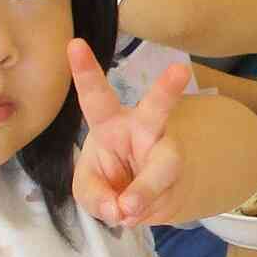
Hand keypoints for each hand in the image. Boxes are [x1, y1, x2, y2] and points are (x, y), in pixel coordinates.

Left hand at [69, 38, 189, 227]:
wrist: (150, 199)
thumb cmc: (111, 179)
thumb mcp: (88, 187)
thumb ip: (94, 195)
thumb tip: (120, 208)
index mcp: (110, 123)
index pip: (96, 95)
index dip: (85, 70)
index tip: (74, 43)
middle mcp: (144, 131)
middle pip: (157, 109)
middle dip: (167, 91)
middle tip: (182, 70)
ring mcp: (167, 155)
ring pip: (164, 165)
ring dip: (146, 189)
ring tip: (127, 207)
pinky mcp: (181, 181)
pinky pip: (160, 201)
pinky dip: (140, 213)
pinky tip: (132, 213)